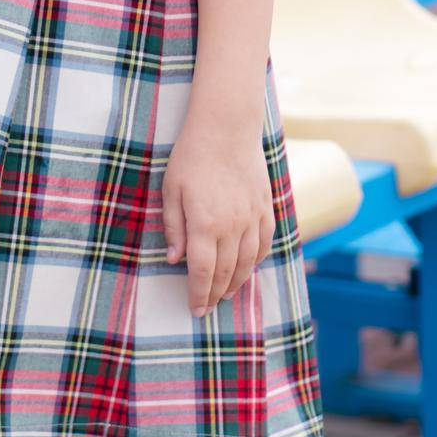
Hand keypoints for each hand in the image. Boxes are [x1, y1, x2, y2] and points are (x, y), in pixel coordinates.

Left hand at [161, 117, 275, 317]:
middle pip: (226, 272)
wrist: (226, 127)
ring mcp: (252, 218)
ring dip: (237, 283)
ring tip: (226, 294)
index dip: (198, 294)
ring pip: (248, 263)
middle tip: (207, 307)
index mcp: (205, 224)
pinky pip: (264, 243)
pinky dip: (256, 261)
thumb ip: (173, 226)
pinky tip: (248, 267)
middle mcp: (232, 226)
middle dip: (215, 294)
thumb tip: (174, 260)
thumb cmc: (192, 155)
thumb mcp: (171, 189)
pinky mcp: (266, 207)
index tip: (195, 309)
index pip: (202, 272)